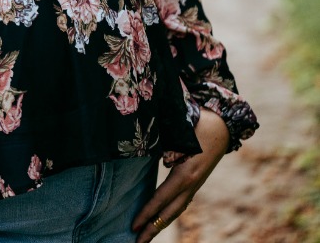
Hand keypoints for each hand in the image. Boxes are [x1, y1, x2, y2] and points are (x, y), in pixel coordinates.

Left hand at [132, 108, 229, 241]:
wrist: (223, 127)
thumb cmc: (198, 125)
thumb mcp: (179, 133)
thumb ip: (165, 147)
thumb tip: (147, 151)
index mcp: (186, 175)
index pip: (162, 198)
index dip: (147, 212)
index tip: (133, 225)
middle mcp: (192, 185)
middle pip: (169, 214)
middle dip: (152, 229)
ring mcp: (195, 186)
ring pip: (176, 210)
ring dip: (161, 224)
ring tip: (146, 235)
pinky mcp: (195, 183)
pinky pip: (180, 203)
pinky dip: (169, 213)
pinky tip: (161, 218)